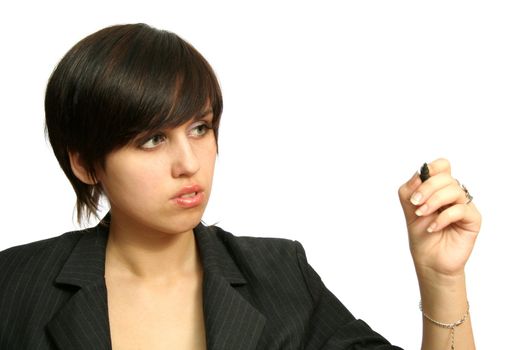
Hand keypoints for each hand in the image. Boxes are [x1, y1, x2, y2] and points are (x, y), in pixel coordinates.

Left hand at [398, 158, 480, 278]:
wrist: (429, 260)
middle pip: (446, 177)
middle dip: (427, 188)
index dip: (431, 169)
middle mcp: (453, 194)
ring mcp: (464, 205)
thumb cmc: (421, 234)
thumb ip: (410, 189)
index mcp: (439, 188)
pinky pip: (460, 210)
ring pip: (454, 190)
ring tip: (421, 215)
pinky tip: (432, 227)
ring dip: (433, 201)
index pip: (442, 166)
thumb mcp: (409, 208)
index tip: (417, 183)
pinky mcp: (473, 219)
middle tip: (415, 203)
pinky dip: (443, 217)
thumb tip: (419, 173)